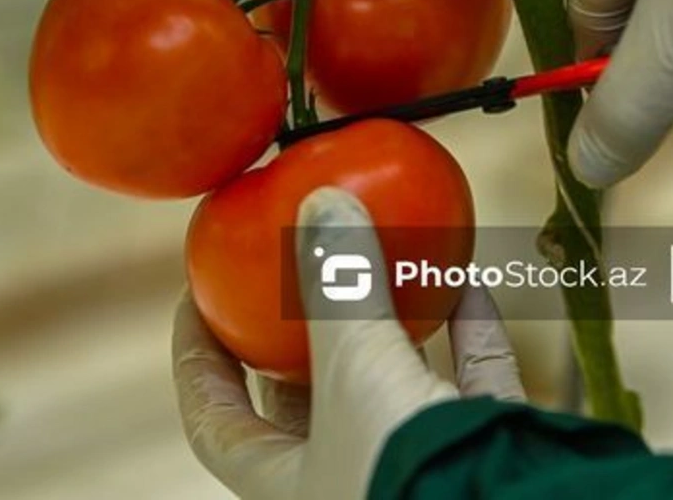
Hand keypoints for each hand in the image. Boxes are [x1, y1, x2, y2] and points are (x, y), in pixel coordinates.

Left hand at [172, 187, 523, 499]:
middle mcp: (344, 478)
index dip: (196, 357)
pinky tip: (463, 273)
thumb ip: (338, 283)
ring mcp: (411, 466)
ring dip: (391, 317)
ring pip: (392, 382)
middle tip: (293, 266)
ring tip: (380, 253)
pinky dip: (467, 329)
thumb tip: (321, 202)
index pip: (214, 420)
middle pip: (304, 397)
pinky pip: (467, 382)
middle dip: (299, 330)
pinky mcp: (476, 450)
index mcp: (285, 485)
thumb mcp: (355, 367)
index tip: (196, 295)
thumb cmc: (404, 465)